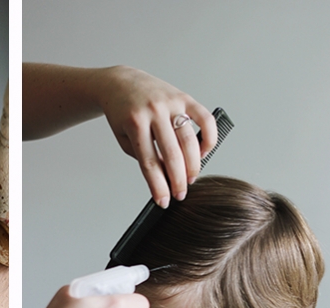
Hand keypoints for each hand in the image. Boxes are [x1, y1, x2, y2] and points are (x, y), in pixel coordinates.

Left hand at [97, 66, 216, 207]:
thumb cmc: (122, 114)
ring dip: (193, 164)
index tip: (164, 202)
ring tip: (190, 178)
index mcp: (135, 123)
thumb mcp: (124, 137)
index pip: (149, 163)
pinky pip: (204, 119)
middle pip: (171, 154)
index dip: (158, 186)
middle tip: (181, 195)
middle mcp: (154, 111)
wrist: (121, 82)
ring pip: (189, 140)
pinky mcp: (184, 97)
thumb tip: (167, 176)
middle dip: (178, 180)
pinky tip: (203, 153)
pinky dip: (209, 138)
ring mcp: (171, 103)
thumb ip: (143, 155)